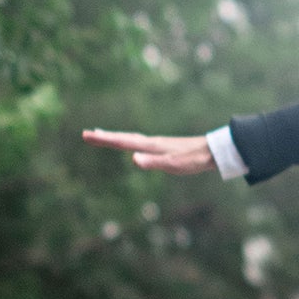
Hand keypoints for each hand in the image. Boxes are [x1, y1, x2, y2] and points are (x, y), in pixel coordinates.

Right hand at [82, 129, 215, 174]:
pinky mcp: (163, 147)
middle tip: (86, 135)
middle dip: (104, 137)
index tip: (86, 135)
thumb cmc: (193, 159)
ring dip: (115, 137)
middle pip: (123, 138)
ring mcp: (157, 144)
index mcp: (150, 146)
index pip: (122, 142)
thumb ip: (153, 163)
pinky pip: (140, 142)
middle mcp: (151, 142)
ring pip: (131, 138)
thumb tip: (133, 159)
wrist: (212, 152)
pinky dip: (129, 140)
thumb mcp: (173, 164)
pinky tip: (131, 144)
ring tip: (101, 135)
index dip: (104, 140)